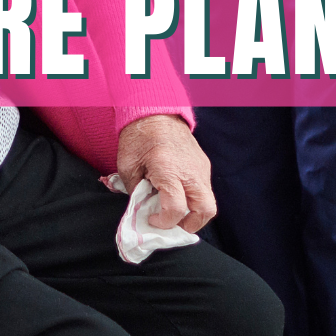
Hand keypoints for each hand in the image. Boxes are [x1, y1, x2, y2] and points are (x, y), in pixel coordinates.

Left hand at [113, 115, 216, 232]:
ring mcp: (200, 168)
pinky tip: (177, 195)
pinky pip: (204, 190)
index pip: (176, 208)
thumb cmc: (138, 137)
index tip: (152, 219)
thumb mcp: (127, 166)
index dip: (164, 222)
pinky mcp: (203, 165)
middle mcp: (190, 171)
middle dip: (190, 225)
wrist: (156, 111)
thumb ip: (136, 193)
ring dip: (193, 213)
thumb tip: (142, 212)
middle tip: (172, 225)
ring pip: (209, 203)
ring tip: (174, 212)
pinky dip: (193, 200)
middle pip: (205, 210)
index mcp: (169, 170)